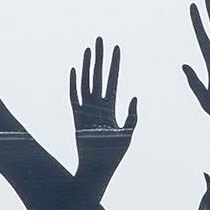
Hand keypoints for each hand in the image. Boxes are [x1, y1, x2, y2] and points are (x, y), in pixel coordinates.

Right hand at [70, 42, 133, 181]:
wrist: (97, 170)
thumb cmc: (112, 155)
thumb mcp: (127, 133)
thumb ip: (132, 115)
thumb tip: (135, 96)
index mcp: (110, 108)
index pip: (113, 80)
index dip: (115, 64)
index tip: (117, 48)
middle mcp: (97, 105)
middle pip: (99, 76)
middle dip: (100, 57)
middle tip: (101, 39)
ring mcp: (86, 110)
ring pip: (86, 82)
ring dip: (88, 65)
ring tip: (89, 48)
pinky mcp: (77, 118)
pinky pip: (74, 97)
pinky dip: (74, 84)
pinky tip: (75, 69)